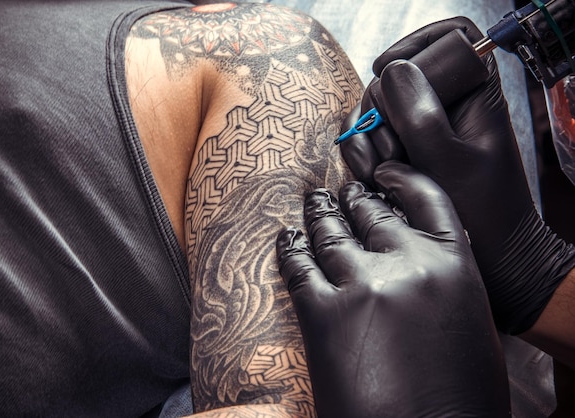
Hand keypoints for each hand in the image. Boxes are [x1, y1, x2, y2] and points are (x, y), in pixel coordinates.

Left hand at [276, 162, 509, 417]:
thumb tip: (421, 258)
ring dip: (318, 215)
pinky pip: (298, 266)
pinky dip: (290, 248)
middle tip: (339, 193)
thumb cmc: (459, 394)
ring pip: (330, 233)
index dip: (399, 180)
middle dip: (352, 201)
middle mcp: (406, 264)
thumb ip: (445, 279)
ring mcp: (361, 285)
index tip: (381, 174)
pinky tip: (287, 239)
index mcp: (453, 265)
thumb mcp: (470, 323)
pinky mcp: (322, 313)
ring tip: (312, 204)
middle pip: (370, 214)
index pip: (426, 200)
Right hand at [340, 17, 574, 333]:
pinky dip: (361, 153)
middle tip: (394, 152)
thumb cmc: (483, 214)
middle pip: (395, 78)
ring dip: (366, 139)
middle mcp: (443, 106)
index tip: (387, 68)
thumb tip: (393, 71)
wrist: (486, 257)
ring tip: (378, 172)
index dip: (415, 44)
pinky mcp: (402, 152)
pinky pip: (368, 137)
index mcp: (472, 94)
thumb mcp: (450, 164)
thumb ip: (421, 115)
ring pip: (374, 110)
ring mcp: (420, 130)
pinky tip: (369, 177)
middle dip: (381, 112)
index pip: (448, 37)